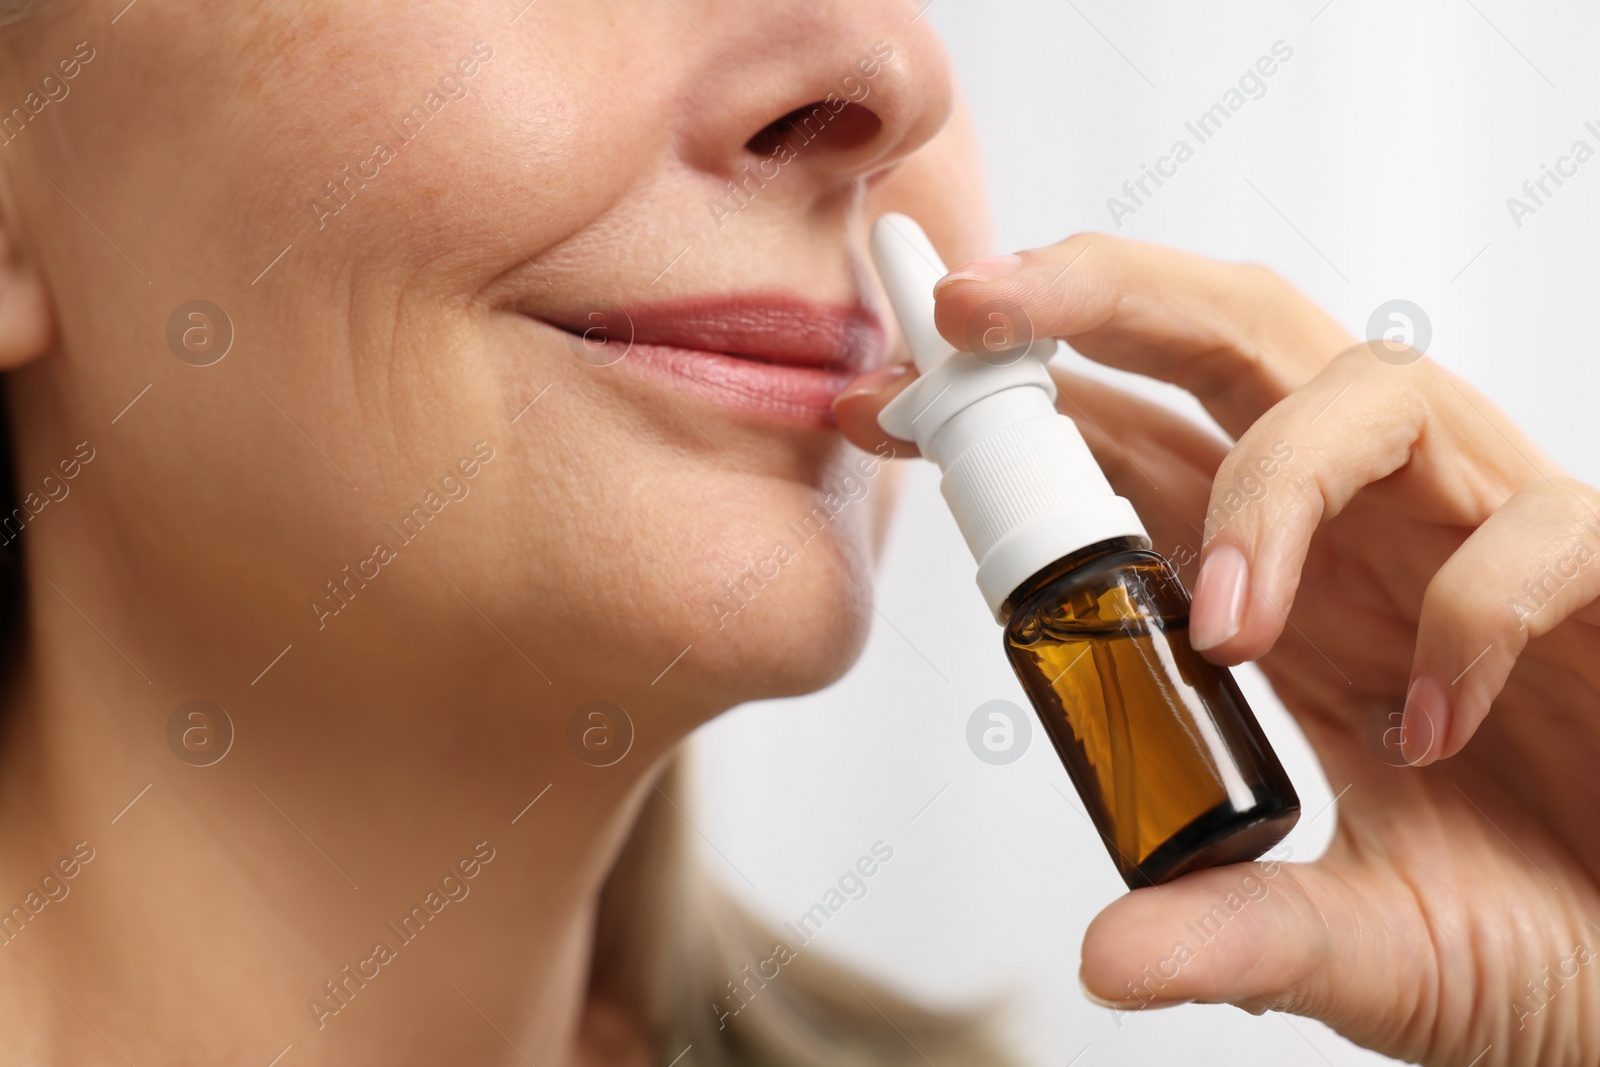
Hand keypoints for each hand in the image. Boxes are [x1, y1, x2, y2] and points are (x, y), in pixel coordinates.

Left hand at [835, 233, 1599, 1065]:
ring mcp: (1485, 539)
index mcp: (1279, 589)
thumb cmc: (1538, 935)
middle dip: (1102, 297)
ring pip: (1371, 391)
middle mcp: (1366, 535)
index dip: (1011, 406)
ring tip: (1227, 627)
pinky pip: (1533, 535)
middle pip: (1235, 339)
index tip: (881, 401)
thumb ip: (1234, 933)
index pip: (1127, 450)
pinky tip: (1425, 727)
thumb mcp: (1360, 948)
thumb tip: (1103, 956)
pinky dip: (1464, 611)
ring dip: (1271, 484)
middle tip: (979, 311)